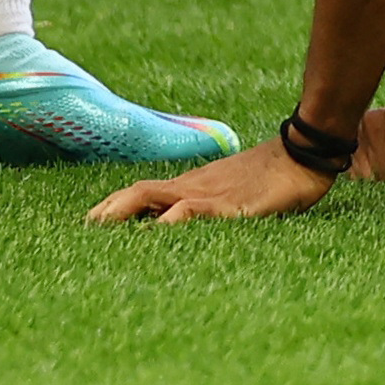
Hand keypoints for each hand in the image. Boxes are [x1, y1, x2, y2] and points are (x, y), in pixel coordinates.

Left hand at [87, 136, 338, 222]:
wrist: (303, 153)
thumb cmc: (272, 174)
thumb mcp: (235, 191)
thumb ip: (213, 204)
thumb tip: (189, 217)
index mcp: (192, 185)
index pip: (142, 193)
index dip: (114, 206)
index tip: (90, 221)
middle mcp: (192, 186)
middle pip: (138, 193)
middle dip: (108, 210)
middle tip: (82, 229)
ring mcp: (207, 193)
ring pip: (154, 197)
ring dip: (125, 212)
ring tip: (100, 230)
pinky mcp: (228, 204)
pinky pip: (191, 210)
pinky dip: (169, 220)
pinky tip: (156, 231)